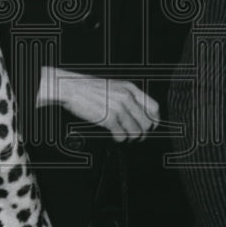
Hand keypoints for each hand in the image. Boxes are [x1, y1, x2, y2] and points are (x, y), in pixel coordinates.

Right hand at [36, 67, 159, 141]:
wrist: (71, 88)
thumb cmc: (89, 88)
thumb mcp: (113, 86)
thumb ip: (127, 96)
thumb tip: (138, 114)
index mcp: (130, 88)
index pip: (154, 108)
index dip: (154, 121)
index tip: (149, 127)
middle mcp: (127, 97)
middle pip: (147, 123)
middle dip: (142, 133)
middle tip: (135, 136)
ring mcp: (118, 108)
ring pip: (136, 132)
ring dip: (131, 138)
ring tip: (124, 137)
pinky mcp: (108, 118)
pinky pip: (122, 136)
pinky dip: (119, 140)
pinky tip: (115, 137)